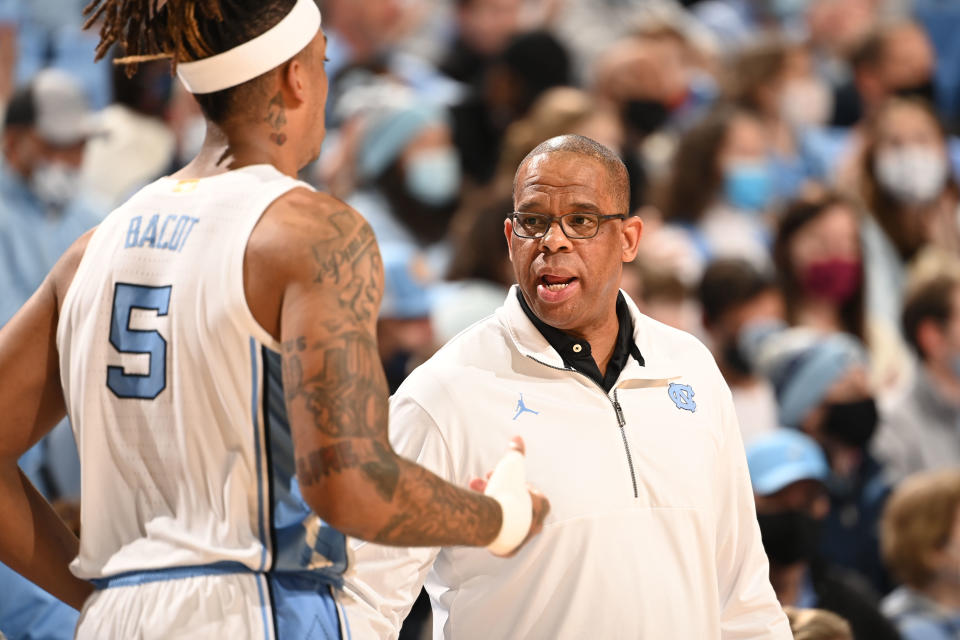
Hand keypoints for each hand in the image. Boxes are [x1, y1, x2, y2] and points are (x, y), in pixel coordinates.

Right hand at [470, 437, 549, 556]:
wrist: (490, 521)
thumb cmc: (506, 492)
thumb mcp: (512, 465)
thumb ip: (515, 452)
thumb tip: (517, 437)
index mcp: (541, 508)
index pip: (535, 493)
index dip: (519, 482)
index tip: (505, 476)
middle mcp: (534, 525)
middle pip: (516, 503)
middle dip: (499, 488)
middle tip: (484, 480)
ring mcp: (520, 539)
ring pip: (505, 517)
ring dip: (490, 501)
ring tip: (473, 489)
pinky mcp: (505, 548)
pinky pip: (497, 532)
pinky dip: (487, 519)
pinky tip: (476, 508)